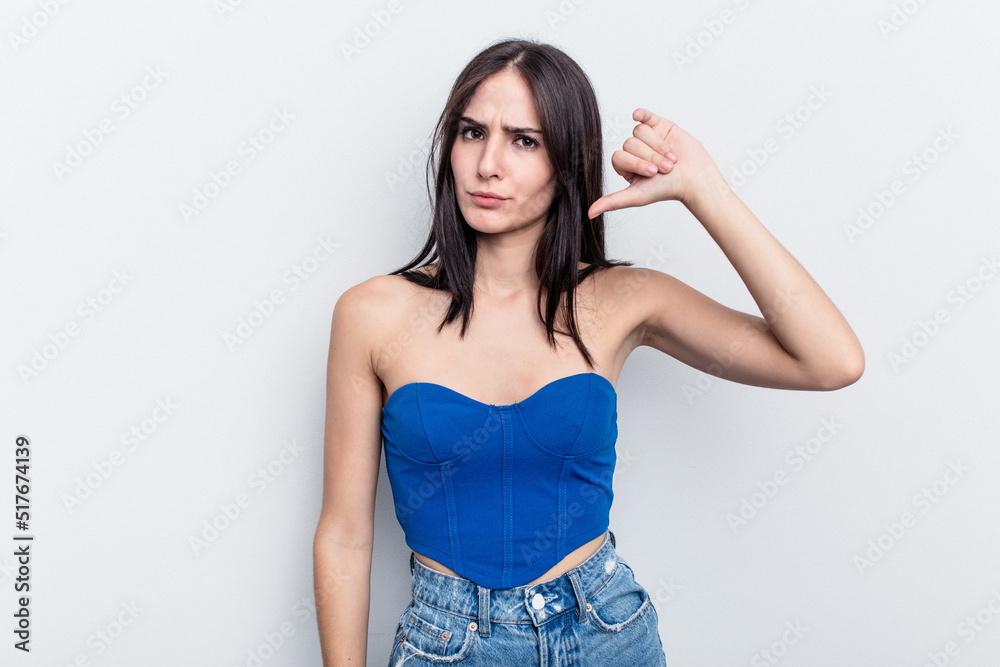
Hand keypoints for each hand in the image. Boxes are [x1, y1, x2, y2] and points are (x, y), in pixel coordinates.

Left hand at [588, 108, 727, 218]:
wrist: (695, 178)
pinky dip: (641, 114)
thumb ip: (613, 201)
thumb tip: (589, 214)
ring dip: (658, 146)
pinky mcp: (660, 125)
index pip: (619, 156)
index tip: (652, 173)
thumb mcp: (636, 196)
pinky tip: (638, 115)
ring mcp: (647, 137)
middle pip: (630, 143)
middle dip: (650, 156)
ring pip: (640, 131)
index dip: (636, 162)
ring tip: (671, 158)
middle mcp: (635, 151)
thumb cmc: (667, 189)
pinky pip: (644, 115)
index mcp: (626, 166)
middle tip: (665, 168)